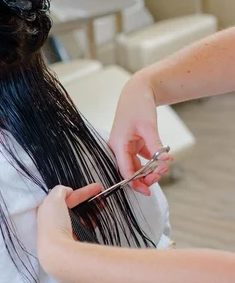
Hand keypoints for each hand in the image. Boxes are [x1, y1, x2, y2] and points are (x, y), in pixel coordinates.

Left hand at [36, 184, 102, 271]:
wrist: (56, 251)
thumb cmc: (53, 225)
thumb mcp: (53, 199)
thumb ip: (60, 190)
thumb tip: (66, 190)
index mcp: (47, 210)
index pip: (66, 197)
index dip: (81, 192)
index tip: (96, 188)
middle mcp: (53, 221)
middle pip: (74, 207)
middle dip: (89, 201)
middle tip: (103, 198)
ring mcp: (62, 232)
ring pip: (79, 218)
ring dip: (91, 213)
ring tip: (101, 209)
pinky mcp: (70, 241)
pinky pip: (82, 229)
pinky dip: (89, 224)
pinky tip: (95, 222)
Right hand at [109, 74, 172, 194]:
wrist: (137, 91)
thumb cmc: (138, 106)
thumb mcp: (148, 126)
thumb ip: (155, 146)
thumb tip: (164, 161)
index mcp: (117, 144)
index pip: (125, 170)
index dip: (136, 183)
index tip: (148, 192)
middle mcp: (118, 147)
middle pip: (130, 170)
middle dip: (146, 176)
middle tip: (162, 174)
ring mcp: (124, 146)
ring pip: (136, 166)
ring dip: (149, 169)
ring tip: (164, 166)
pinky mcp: (131, 144)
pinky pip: (140, 158)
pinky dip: (151, 161)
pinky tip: (161, 159)